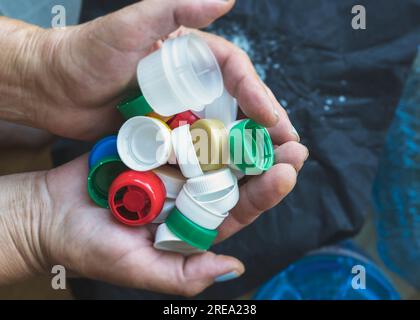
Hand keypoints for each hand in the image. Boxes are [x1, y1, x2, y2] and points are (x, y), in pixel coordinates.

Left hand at [17, 0, 298, 141]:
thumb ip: (175, 5)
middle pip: (237, 104)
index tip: (274, 120)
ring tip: (268, 169)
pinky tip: (229, 178)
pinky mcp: (165, 134)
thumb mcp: (132, 25)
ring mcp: (178, 110)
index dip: (258, 94)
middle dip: (264, 126)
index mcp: (190, 54)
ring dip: (245, 148)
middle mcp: (189, 82)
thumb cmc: (88, 53)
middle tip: (288, 150)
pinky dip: (213, 162)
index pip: (235, 71)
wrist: (54, 89)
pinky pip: (194, 149)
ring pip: (220, 129)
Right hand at [29, 139, 305, 295]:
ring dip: (241, 134)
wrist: (50, 213)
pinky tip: (226, 104)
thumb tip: (233, 267)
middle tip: (293, 143)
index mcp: (192, 224)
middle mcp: (188, 194)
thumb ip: (184, 274)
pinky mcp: (153, 144)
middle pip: (234, 176)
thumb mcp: (138, 268)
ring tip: (268, 117)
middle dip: (264, 159)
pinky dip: (201, 117)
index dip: (264, 193)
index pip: (237, 209)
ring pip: (214, 150)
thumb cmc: (90, 246)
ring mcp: (172, 167)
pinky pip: (181, 130)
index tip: (286, 173)